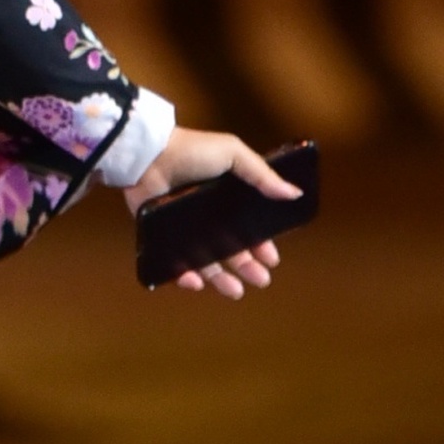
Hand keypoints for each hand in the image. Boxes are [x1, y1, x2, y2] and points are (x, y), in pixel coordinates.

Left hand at [124, 125, 299, 298]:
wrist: (149, 156)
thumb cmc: (192, 151)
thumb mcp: (233, 155)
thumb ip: (263, 175)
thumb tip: (295, 193)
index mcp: (224, 197)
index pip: (248, 227)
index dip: (261, 245)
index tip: (271, 259)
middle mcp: (205, 215)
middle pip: (229, 249)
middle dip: (246, 267)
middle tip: (260, 280)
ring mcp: (183, 228)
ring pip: (205, 261)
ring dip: (221, 279)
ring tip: (235, 292)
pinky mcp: (161, 236)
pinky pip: (174, 263)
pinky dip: (185, 276)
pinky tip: (197, 283)